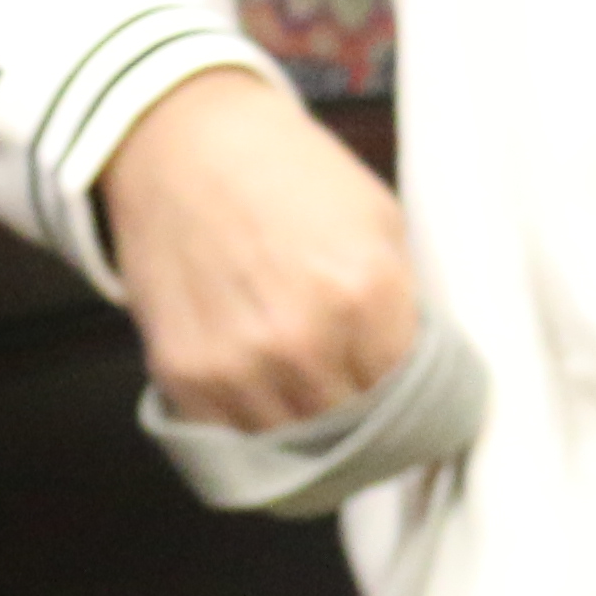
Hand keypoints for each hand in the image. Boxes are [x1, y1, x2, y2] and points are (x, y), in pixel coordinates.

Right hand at [92, 63, 413, 429]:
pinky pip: (229, 436)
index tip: (409, 407)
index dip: (411, 404)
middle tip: (360, 414)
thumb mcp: (376, 218)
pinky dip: (249, 427)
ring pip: (289, 448)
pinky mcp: (183, 376)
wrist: (184, 147)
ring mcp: (237, 366)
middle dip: (360, 427)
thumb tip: (411, 370)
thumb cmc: (288, 173)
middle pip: (349, 432)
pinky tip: (259, 396)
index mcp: (364, 291)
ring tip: (309, 409)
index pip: (407, 394)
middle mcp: (301, 340)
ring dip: (303, 437)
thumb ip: (398, 300)